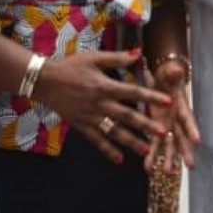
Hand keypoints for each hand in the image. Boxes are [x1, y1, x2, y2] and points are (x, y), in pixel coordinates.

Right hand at [34, 48, 176, 164]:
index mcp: (104, 86)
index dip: (151, 96)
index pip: (133, 92)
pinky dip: (107, 150)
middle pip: (126, 115)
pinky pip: (96, 140)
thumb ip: (117, 57)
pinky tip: (119, 159)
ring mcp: (90, 117)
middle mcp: (99, 104)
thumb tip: (139, 52)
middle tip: (162, 132)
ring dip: (130, 142)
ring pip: (113, 131)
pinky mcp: (81, 126)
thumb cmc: (70, 67)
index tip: (168, 102)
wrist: (44, 81)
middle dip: (145, 124)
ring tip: (146, 150)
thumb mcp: (94, 58)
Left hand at [144, 57, 200, 173]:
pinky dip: (152, 156)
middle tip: (190, 167)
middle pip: (182, 137)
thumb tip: (176, 70)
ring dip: (169, 158)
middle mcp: (177, 119)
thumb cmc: (167, 75)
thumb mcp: (169, 72)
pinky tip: (148, 169)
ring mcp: (168, 126)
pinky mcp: (157, 129)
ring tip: (167, 173)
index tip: (198, 141)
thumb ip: (172, 73)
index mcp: (181, 106)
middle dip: (185, 151)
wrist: (161, 79)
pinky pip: (155, 144)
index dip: (193, 129)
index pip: (188, 119)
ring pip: (170, 145)